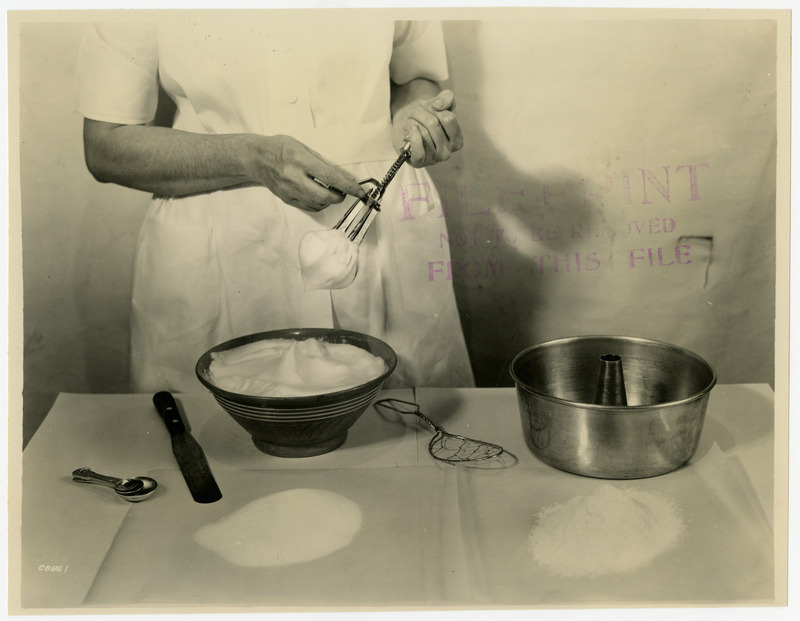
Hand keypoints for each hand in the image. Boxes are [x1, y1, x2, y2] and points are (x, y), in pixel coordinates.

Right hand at [247, 135, 365, 211]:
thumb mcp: (304, 147)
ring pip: (318, 204)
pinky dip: (320, 204)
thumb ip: (323, 163)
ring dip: (330, 200)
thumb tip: (343, 177)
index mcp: (301, 161)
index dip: (348, 186)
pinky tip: (320, 196)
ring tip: (330, 190)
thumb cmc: (281, 148)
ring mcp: (289, 191)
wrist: (257, 158)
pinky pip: (309, 207)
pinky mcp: (287, 199)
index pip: (330, 177)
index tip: (360, 192)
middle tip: (344, 191)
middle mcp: (294, 178)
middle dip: (340, 196)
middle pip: (325, 196)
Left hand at [391, 89, 463, 167]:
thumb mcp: (442, 102)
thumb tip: (438, 105)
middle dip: (421, 112)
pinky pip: (418, 149)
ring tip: (412, 121)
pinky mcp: (419, 162)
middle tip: (416, 111)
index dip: (436, 107)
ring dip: (413, 121)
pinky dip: (413, 135)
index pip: (449, 119)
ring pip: (423, 133)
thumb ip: (447, 98)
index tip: (430, 104)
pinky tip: (411, 129)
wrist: (408, 127)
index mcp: (457, 140)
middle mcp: (448, 152)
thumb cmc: (428, 116)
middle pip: (433, 124)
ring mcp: (433, 158)